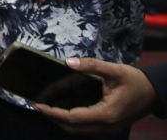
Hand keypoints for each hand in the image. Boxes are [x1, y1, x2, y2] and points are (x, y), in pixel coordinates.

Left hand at [34, 58, 157, 133]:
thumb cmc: (136, 81)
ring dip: (62, 121)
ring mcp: (109, 128)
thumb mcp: (114, 70)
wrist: (156, 92)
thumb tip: (69, 62)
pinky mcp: (110, 126)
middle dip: (53, 118)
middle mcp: (106, 125)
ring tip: (47, 107)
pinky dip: (72, 121)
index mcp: (106, 114)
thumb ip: (91, 65)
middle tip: (38, 105)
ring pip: (79, 130)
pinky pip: (86, 128)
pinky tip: (64, 109)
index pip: (72, 118)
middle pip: (73, 128)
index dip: (53, 112)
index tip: (37, 104)